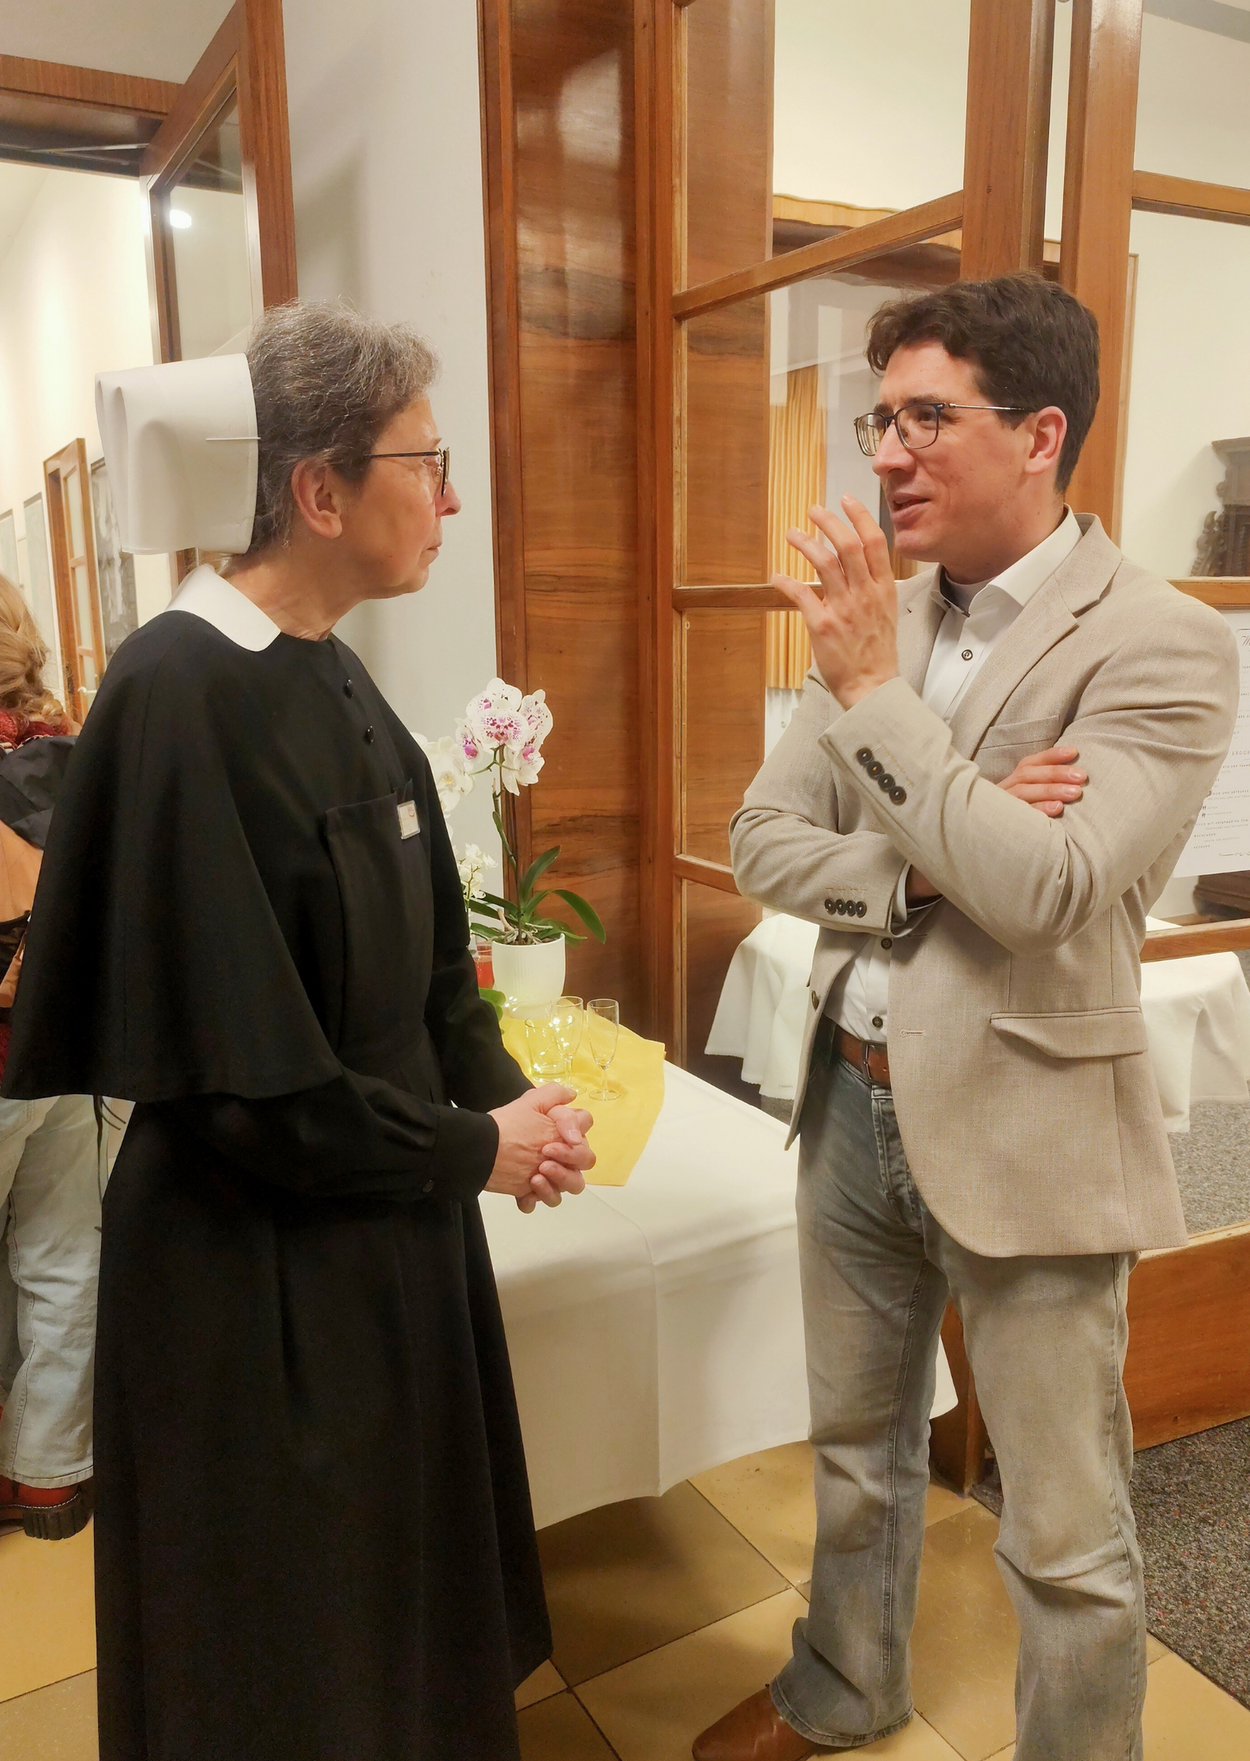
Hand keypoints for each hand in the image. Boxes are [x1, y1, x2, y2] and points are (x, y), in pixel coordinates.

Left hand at [487, 1084, 595, 1212]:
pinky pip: (544, 1201)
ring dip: (558, 1183)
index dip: (578, 1138)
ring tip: (535, 1178)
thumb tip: (573, 1096)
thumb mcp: (530, 1103)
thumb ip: (555, 1095)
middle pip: (585, 1163)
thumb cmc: (507, 1125)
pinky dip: (536, 1200)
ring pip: (572, 1186)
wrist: (481, 1149)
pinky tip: (525, 1195)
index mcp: (561, 1134)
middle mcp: (560, 1154)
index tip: (563, 1138)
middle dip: (569, 1161)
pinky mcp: (531, 1190)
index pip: (585, 1135)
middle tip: (544, 1159)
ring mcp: (548, 1174)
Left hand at [774, 496, 899, 707]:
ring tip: (792, 533)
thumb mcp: (887, 614)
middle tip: (813, 510)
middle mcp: (865, 594)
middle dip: (828, 521)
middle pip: (848, 545)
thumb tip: (856, 566)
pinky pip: (800, 594)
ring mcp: (844, 609)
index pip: (875, 542)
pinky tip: (777, 575)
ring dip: (804, 542)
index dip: (860, 517)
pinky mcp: (822, 625)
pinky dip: (785, 581)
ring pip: (823, 563)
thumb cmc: (877, 653)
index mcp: (884, 590)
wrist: (872, 687)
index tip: (847, 499)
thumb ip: (873, 588)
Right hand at [903, 745, 1084, 906]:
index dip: (1049, 756)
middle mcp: (997, 795)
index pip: (1027, 765)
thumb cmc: (990, 834)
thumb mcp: (1009, 812)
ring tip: (1075, 793)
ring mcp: (993, 810)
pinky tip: (1056, 812)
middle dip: (1056, 773)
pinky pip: (1017, 817)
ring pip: (1022, 793)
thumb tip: (1064, 791)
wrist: (951, 859)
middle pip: (1026, 776)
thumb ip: (1029, 800)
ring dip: (1050, 790)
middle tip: (1082, 776)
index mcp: (1003, 787)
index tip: (1074, 752)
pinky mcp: (991, 827)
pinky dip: (1037, 811)